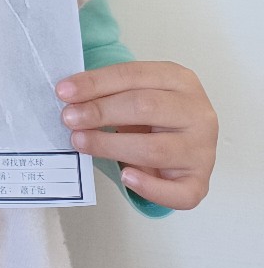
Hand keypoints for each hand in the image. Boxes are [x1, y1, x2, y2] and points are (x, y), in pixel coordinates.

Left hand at [56, 61, 217, 208]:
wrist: (184, 141)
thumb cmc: (155, 115)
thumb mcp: (136, 92)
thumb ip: (110, 93)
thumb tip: (70, 98)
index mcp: (180, 80)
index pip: (133, 75)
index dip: (96, 83)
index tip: (64, 92)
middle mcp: (198, 112)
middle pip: (145, 107)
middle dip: (101, 112)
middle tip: (70, 118)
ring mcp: (203, 149)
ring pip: (155, 149)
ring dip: (111, 146)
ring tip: (81, 142)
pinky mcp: (200, 181)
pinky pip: (178, 192)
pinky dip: (150, 187)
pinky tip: (125, 176)